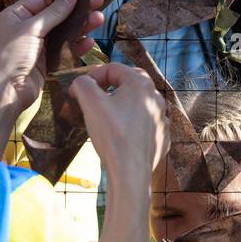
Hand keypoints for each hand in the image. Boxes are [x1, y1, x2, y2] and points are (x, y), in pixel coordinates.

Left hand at [0, 0, 104, 114]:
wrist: (5, 93)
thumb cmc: (10, 57)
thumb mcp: (30, 29)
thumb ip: (53, 12)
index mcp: (17, 15)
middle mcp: (27, 28)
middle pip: (57, 15)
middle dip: (77, 10)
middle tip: (98, 2)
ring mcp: (38, 46)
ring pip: (63, 32)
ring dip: (81, 26)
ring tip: (99, 19)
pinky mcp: (47, 63)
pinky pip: (65, 51)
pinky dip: (77, 46)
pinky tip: (90, 42)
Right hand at [77, 64, 167, 241]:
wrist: (130, 172)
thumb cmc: (112, 136)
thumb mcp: (90, 102)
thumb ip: (83, 84)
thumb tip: (82, 83)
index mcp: (141, 84)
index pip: (113, 68)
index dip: (91, 76)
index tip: (78, 91)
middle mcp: (157, 98)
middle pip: (129, 83)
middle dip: (109, 88)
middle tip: (94, 100)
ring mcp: (162, 119)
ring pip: (138, 105)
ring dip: (122, 106)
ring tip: (106, 118)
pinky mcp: (162, 138)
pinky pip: (145, 124)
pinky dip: (132, 125)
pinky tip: (121, 135)